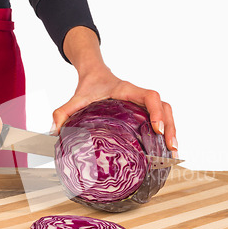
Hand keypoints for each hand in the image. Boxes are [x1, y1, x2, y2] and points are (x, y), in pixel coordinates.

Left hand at [52, 65, 177, 155]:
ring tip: (172, 154)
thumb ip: (63, 112)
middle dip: (171, 127)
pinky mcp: (145, 113)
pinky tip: (166, 151)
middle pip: (165, 108)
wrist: (94, 75)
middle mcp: (140, 97)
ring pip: (167, 115)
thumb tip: (54, 131)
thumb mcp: (75, 99)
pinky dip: (167, 134)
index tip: (157, 128)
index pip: (150, 96)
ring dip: (173, 132)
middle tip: (170, 148)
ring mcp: (144, 105)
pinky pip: (162, 120)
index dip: (156, 111)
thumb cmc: (88, 87)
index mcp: (128, 90)